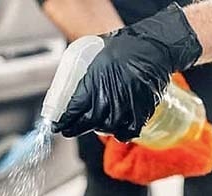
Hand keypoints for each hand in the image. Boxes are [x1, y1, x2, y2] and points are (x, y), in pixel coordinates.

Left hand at [52, 3, 202, 140]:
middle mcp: (108, 96)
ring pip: (107, 128)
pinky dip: (122, 133)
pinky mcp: (141, 111)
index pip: (73, 109)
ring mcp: (125, 105)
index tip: (57, 126)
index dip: (63, 121)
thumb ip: (85, 72)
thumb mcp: (96, 54)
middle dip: (76, 129)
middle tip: (69, 130)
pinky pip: (128, 131)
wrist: (154, 46)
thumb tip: (70, 86)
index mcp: (93, 81)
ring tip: (96, 124)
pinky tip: (118, 130)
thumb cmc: (126, 46)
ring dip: (100, 129)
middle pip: (87, 123)